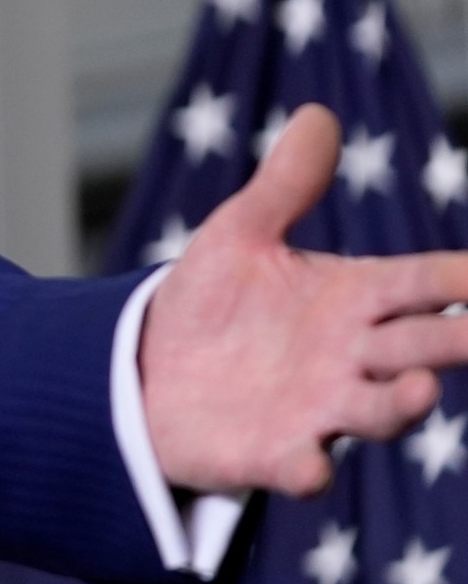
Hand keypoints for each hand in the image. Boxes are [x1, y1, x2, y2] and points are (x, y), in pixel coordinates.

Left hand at [142, 103, 467, 494]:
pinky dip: (307, 469)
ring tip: (416, 390)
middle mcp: (351, 358)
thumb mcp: (240, 235)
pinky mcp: (271, 453)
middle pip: (420, 348)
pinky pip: (299, 466)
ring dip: (401, 406)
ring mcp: (318, 410)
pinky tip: (308, 467)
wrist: (146, 370)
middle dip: (455, 343)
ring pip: (378, 412)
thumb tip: (317, 114)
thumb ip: (284, 185)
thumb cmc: (210, 303)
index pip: (424, 285)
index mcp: (353, 300)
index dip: (463, 281)